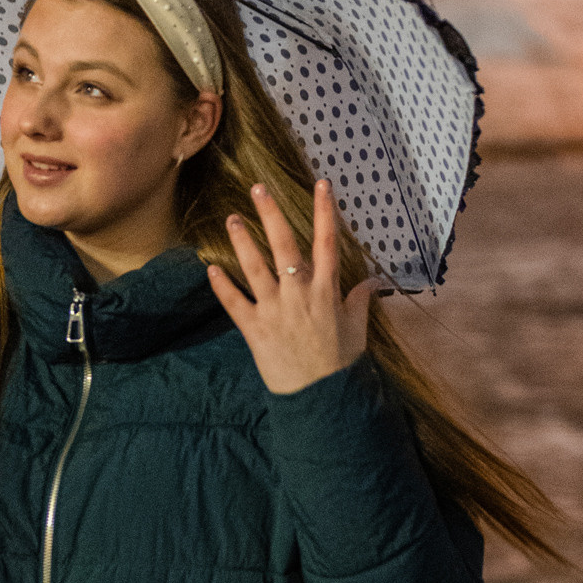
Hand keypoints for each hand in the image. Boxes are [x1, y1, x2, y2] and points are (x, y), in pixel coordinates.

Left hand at [208, 179, 371, 394]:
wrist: (319, 398)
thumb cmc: (340, 365)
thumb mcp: (357, 330)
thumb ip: (360, 301)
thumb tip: (372, 282)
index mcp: (327, 290)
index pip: (327, 242)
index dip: (325, 211)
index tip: (321, 183)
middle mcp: (299, 293)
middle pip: (285, 245)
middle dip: (271, 213)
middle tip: (258, 188)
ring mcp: (275, 310)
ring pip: (255, 267)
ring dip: (243, 241)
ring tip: (232, 218)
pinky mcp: (254, 329)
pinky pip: (235, 303)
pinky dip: (222, 286)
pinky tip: (210, 268)